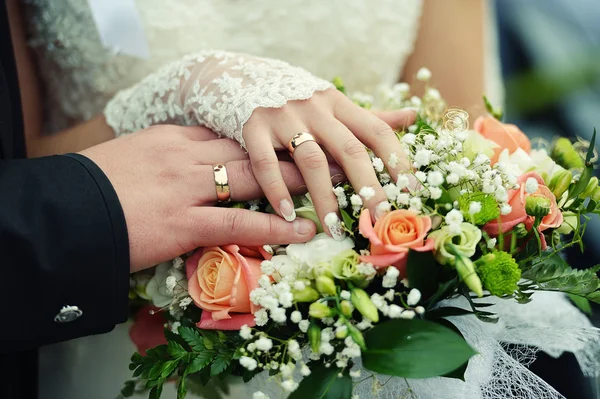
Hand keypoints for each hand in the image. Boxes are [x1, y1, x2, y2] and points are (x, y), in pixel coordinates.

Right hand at [80, 125, 340, 271]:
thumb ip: (167, 156)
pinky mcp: (184, 223)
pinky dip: (275, 227)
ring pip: (256, 179)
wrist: (64, 212)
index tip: (296, 137)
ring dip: (298, 183)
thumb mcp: (134, 158)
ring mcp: (188, 188)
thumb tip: (193, 162)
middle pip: (254, 148)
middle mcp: (187, 156)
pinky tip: (303, 231)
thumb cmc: (94, 188)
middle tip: (333, 150)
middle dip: (296, 150)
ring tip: (335, 187)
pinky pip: (239, 222)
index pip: (232, 133)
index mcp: (174, 139)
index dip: (268, 137)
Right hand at [245, 95, 415, 238]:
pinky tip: (287, 214)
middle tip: (380, 219)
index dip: (398, 160)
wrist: (241, 75)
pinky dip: (277, 189)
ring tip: (335, 229)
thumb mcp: (334, 103)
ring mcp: (284, 116)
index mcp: (340, 104)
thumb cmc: (297, 97)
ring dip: (325, 197)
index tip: (413, 192)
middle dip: (368, 187)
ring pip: (312, 160)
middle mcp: (316, 108)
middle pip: (349, 149)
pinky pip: (266, 162)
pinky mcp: (253, 126)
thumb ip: (371, 116)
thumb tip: (414, 117)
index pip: (377, 131)